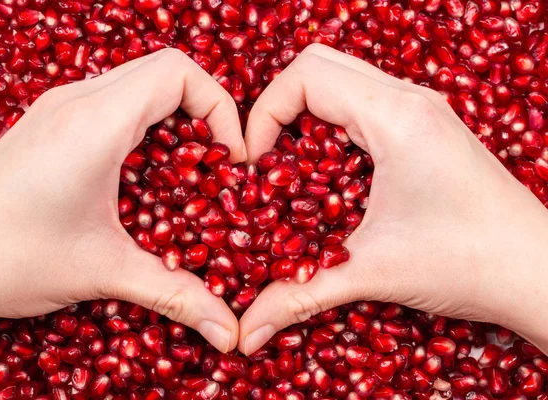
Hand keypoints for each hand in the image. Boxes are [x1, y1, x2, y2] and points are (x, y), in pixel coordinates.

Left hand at [0, 48, 245, 352]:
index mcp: (95, 123)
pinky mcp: (52, 121)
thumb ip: (177, 295)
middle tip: (215, 165)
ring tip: (186, 171)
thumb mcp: (105, 272)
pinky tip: (145, 175)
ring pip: (139, 82)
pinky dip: (145, 125)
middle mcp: (77, 101)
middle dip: (204, 113)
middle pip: (165, 71)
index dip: (220, 108)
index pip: (179, 72)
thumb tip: (230, 332)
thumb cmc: (9, 258)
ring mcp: (60, 106)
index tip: (230, 159)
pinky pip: (115, 100)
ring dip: (174, 118)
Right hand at [239, 44, 547, 354]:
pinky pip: (366, 104)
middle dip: (279, 109)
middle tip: (269, 161)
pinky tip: (334, 177)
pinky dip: (335, 128)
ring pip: (343, 81)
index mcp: (396, 116)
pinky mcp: (428, 129)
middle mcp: (411, 100)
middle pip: (318, 66)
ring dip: (308, 118)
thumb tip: (247, 332)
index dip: (263, 115)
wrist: (540, 273)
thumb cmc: (472, 262)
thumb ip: (298, 296)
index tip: (254, 166)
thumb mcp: (371, 272)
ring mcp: (423, 110)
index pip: (303, 77)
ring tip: (296, 171)